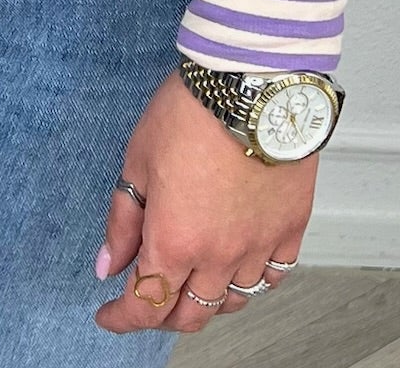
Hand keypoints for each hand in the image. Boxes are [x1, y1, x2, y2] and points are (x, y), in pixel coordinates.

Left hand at [93, 69, 314, 335]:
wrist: (252, 82)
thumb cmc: (193, 111)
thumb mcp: (137, 159)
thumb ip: (123, 220)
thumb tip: (109, 263)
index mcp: (175, 241)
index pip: (144, 306)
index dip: (121, 318)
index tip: (109, 314)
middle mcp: (219, 255)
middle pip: (189, 315)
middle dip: (160, 314)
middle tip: (147, 297)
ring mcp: (259, 246)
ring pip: (232, 302)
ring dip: (206, 301)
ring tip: (192, 282)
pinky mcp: (290, 229)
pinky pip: (273, 276)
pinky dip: (253, 281)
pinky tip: (240, 265)